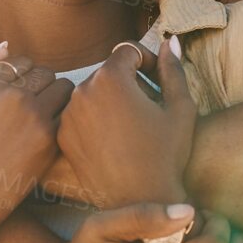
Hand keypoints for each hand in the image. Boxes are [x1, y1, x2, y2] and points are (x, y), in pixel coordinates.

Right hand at [0, 43, 73, 229]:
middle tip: (35, 108)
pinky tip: (51, 136)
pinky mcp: (47, 138)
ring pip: (63, 88)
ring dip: (58, 99)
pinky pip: (68, 115)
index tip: (20, 95)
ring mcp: (31, 115)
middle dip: (42, 86)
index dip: (22, 77)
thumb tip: (6, 46)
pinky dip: (64, 122)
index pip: (20, 61)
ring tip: (46, 119)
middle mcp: (10, 93)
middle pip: (44, 72)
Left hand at [56, 36, 195, 208]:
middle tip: (148, 109)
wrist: (141, 201)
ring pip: (91, 93)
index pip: (128, 51)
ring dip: (109, 100)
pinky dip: (94, 120)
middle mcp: (83, 91)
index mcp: (112, 78)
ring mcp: (68, 115)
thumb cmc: (166, 155)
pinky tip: (113, 142)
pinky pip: (78, 115)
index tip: (157, 82)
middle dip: (128, 82)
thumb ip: (173, 69)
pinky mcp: (62, 136)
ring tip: (130, 127)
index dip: (147, 62)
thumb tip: (168, 41)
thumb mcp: (181, 108)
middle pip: (108, 72)